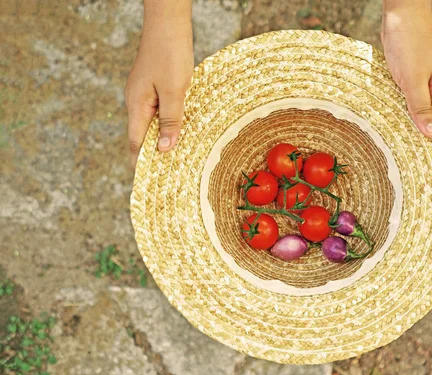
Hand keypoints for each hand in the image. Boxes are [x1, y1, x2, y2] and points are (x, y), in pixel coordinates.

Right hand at [125, 1, 192, 166]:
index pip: (136, 143)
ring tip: (181, 155)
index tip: (152, 182)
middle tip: (173, 173)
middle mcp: (136, 101)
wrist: (169, 23)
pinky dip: (170, 121)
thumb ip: (171, 120)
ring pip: (153, 122)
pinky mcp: (154, 86)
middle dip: (156, 153)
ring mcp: (145, 93)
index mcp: (137, 105)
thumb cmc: (170, 54)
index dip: (142, 163)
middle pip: (144, 135)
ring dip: (165, 137)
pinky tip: (183, 127)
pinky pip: (160, 110)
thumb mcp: (175, 91)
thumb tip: (165, 150)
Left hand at [381, 1, 431, 136]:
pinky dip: (405, 108)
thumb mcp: (413, 81)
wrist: (401, 16)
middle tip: (409, 144)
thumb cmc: (410, 44)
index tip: (430, 148)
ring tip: (399, 130)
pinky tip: (393, 113)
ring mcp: (428, 85)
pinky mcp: (414, 81)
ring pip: (425, 112)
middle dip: (428, 132)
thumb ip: (421, 109)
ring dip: (414, 120)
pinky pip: (413, 101)